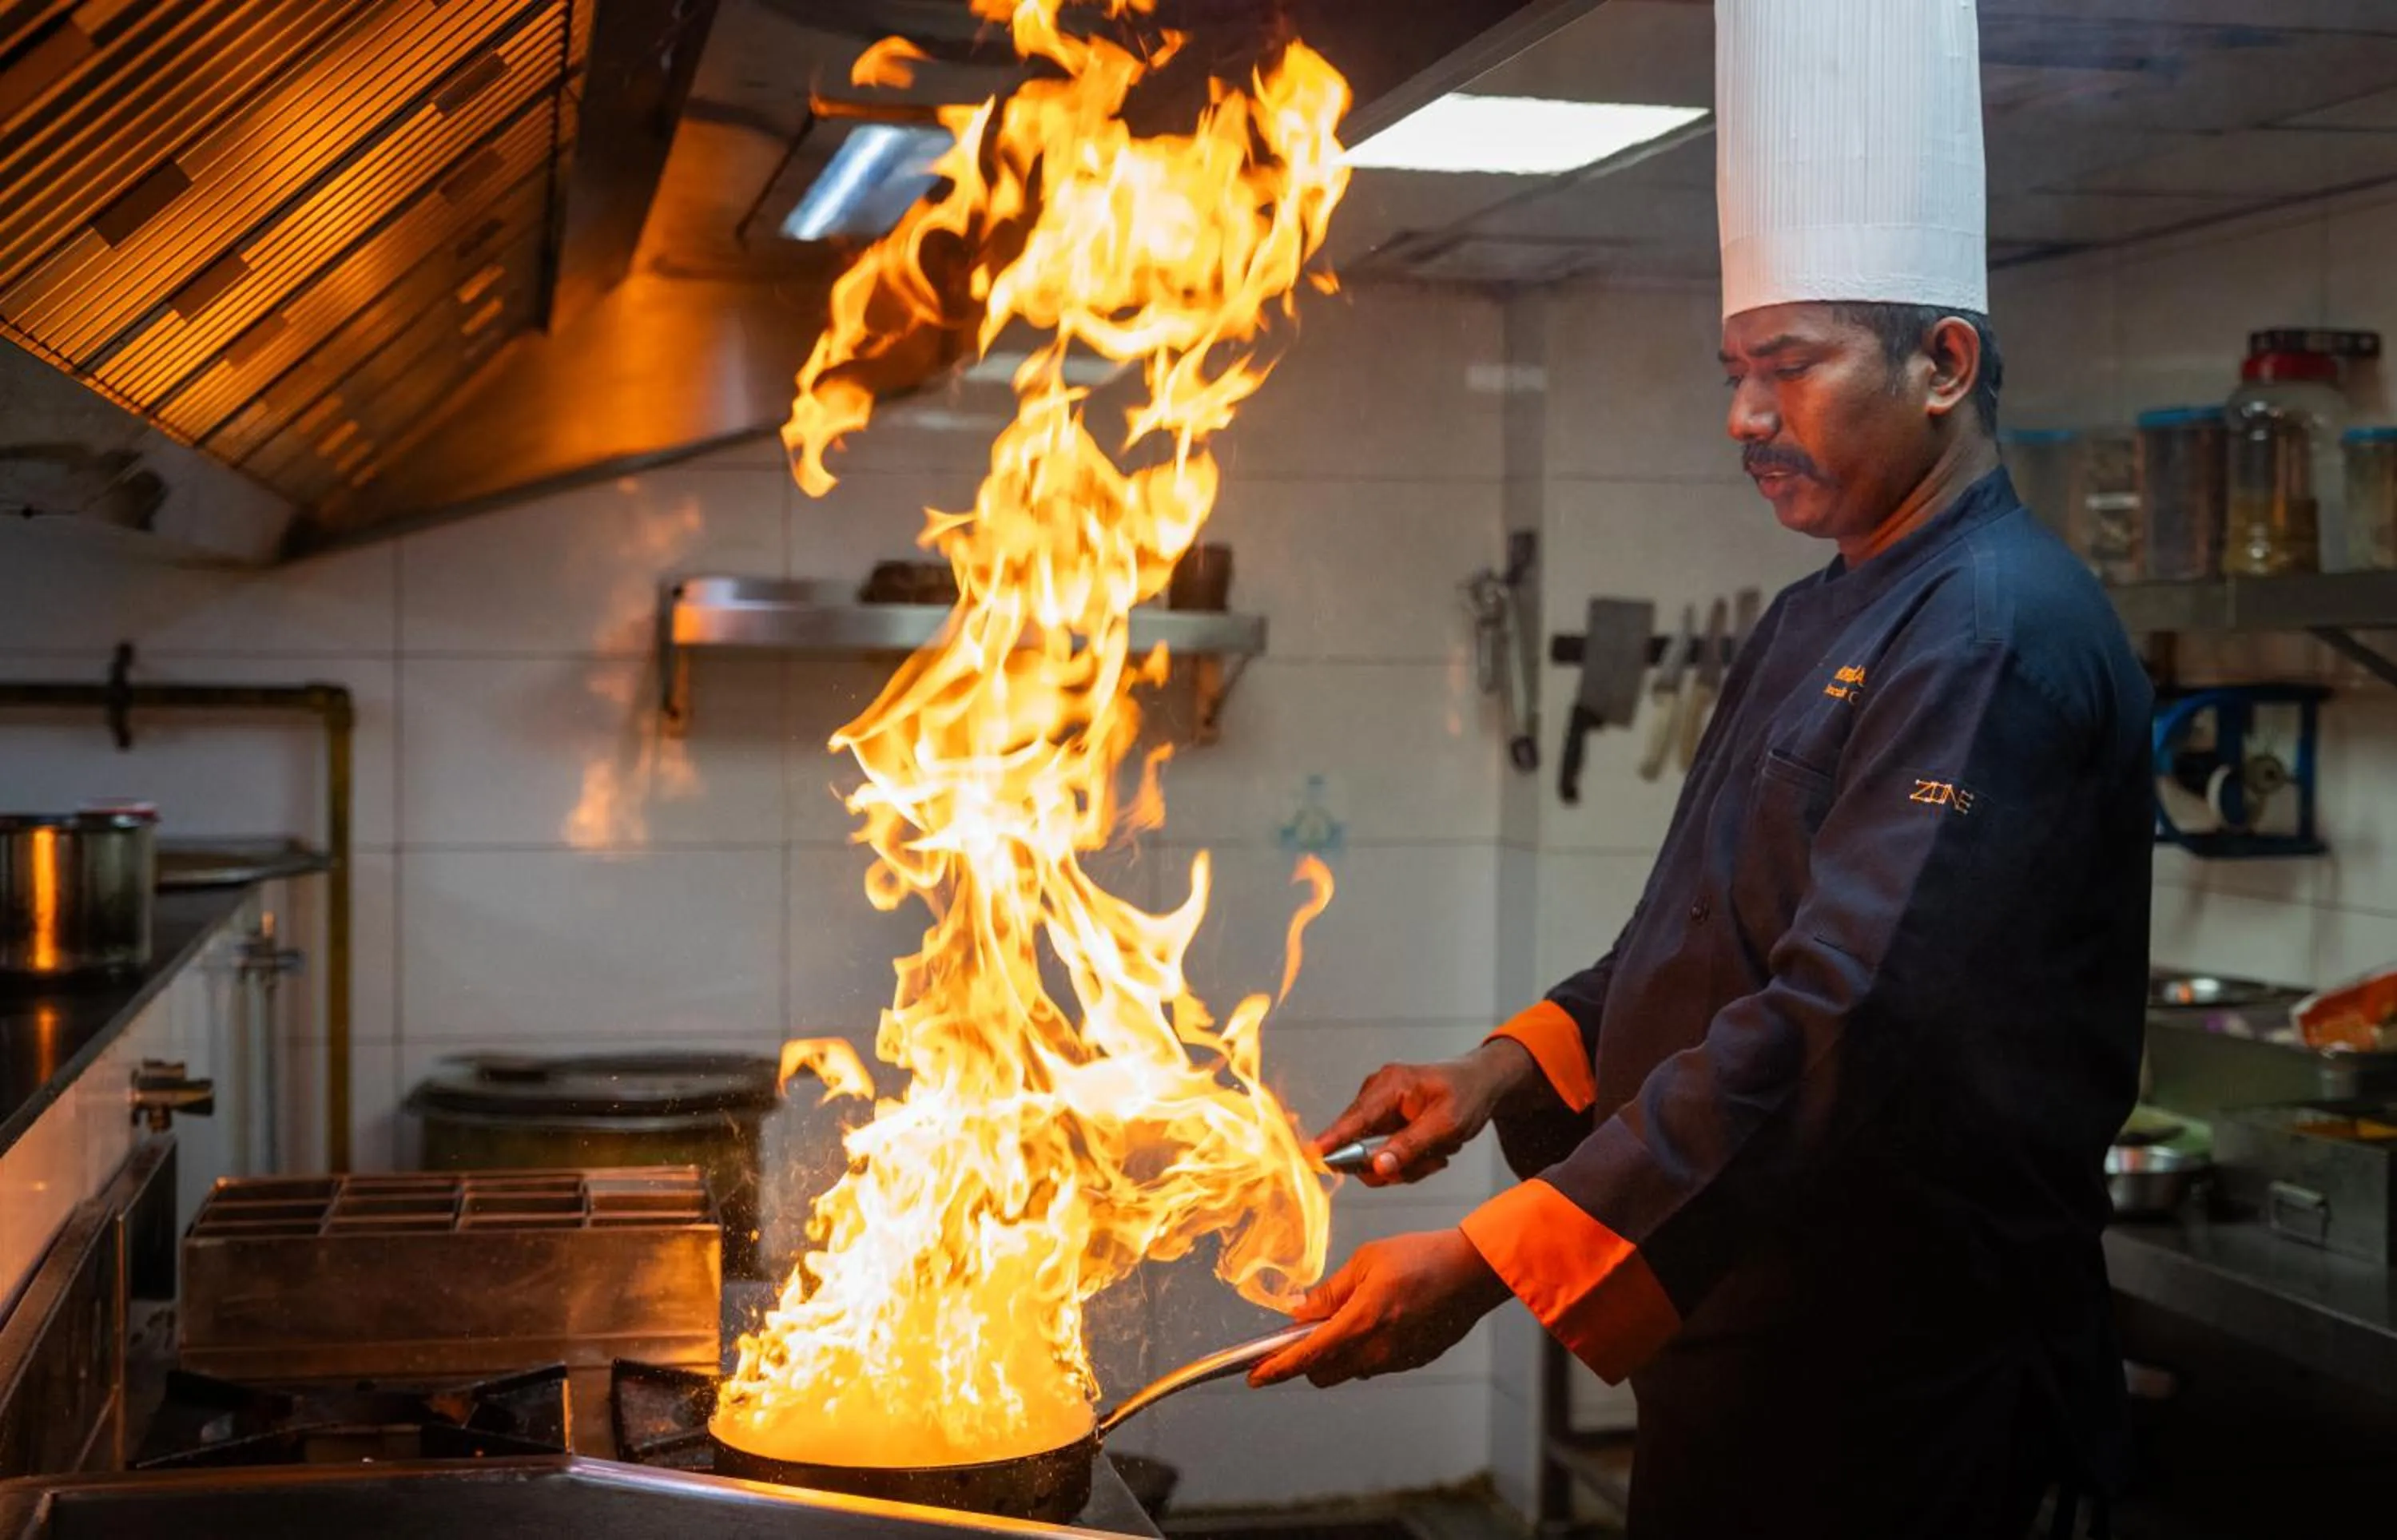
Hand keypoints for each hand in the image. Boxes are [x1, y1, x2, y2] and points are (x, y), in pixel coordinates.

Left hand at [1247, 1230, 1511, 1387]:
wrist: (1473, 1271)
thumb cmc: (1421, 1257)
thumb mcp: (1365, 1261)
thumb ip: (1329, 1291)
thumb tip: (1298, 1310)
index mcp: (1360, 1323)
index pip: (1306, 1357)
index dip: (1275, 1369)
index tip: (1254, 1377)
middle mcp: (1377, 1351)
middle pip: (1323, 1374)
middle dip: (1304, 1361)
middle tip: (1300, 1336)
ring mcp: (1397, 1360)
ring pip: (1349, 1371)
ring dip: (1335, 1355)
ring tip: (1342, 1320)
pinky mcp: (1413, 1361)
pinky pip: (1374, 1364)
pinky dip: (1362, 1351)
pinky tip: (1373, 1322)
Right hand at [1312, 1039, 1536, 1185]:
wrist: (1481, 1083)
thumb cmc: (1467, 1096)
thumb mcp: (1446, 1125)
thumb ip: (1410, 1146)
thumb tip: (1377, 1167)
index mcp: (1390, 1085)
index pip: (1354, 1120)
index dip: (1332, 1142)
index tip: (1310, 1158)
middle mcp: (1376, 1093)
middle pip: (1361, 1145)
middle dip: (1396, 1163)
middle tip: (1433, 1161)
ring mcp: (1378, 1107)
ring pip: (1375, 1155)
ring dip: (1407, 1164)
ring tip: (1439, 1152)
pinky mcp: (1384, 1120)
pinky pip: (1384, 1153)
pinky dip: (1409, 1159)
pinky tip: (1432, 1149)